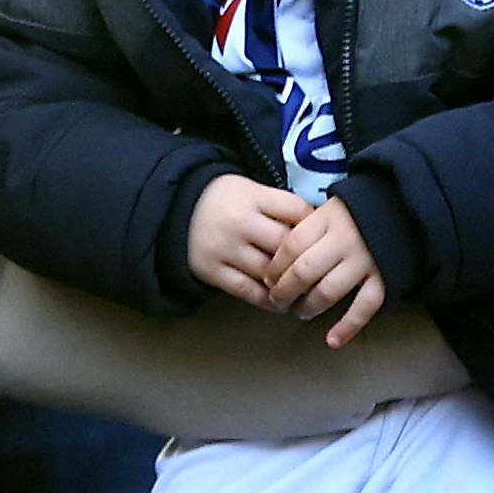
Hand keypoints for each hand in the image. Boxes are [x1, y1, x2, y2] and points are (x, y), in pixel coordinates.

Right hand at [185, 173, 311, 307]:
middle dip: (305, 259)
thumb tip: (315, 229)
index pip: (296, 209)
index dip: (315, 225)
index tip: (322, 238)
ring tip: (303, 293)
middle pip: (287, 244)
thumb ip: (276, 205)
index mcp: (251, 195)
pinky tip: (280, 303)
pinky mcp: (212, 270)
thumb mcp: (247, 189)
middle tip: (320, 271)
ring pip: (270, 272)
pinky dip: (268, 301)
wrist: (171, 207)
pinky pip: (248, 291)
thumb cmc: (220, 199)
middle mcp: (239, 221)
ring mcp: (224, 247)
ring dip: (290, 285)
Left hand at [262, 194, 387, 344]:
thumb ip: (307, 228)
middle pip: (304, 271)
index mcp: (326, 218)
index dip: (275, 267)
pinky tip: (332, 341)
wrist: (399, 208)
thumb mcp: (327, 208)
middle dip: (284, 291)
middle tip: (276, 300)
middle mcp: (343, 239)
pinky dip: (348, 327)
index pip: (291, 246)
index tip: (267, 279)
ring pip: (329, 291)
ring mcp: (365, 260)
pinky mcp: (384, 278)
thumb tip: (275, 256)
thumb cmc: (355, 211)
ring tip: (300, 312)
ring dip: (309, 306)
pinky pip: (365, 307)